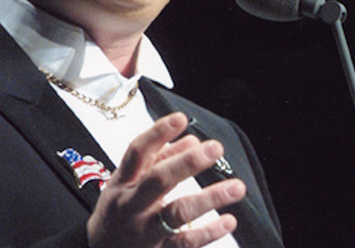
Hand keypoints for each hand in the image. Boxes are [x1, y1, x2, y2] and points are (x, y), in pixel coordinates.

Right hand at [86, 112, 246, 247]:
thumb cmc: (117, 211)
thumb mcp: (127, 181)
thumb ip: (159, 158)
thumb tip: (192, 140)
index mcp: (122, 182)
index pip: (137, 153)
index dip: (157, 133)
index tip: (180, 118)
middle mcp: (131, 205)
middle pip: (158, 180)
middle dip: (188, 162)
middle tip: (215, 148)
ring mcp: (145, 231)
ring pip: (177, 213)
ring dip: (209, 198)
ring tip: (237, 187)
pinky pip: (187, 243)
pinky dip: (210, 232)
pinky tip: (229, 220)